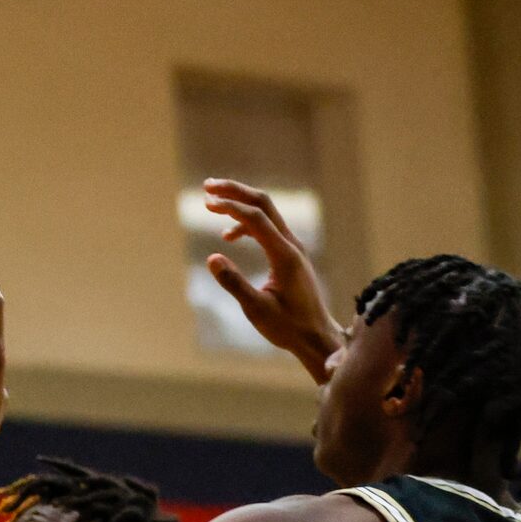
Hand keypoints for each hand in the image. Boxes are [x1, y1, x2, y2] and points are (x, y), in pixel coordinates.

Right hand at [200, 179, 343, 381]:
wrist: (315, 336)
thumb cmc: (287, 327)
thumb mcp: (256, 309)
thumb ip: (234, 283)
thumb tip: (212, 258)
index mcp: (284, 255)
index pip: (256, 218)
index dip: (230, 206)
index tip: (206, 202)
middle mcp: (291, 245)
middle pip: (263, 204)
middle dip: (236, 192)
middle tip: (208, 185)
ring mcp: (292, 248)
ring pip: (266, 213)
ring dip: (240, 204)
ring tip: (212, 203)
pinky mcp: (289, 255)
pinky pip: (267, 228)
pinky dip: (246, 224)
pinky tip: (229, 236)